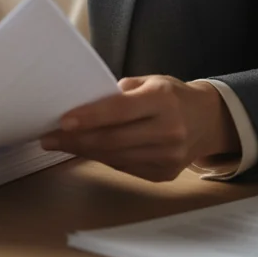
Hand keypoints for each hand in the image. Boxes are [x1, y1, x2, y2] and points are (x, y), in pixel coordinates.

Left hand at [40, 76, 239, 181]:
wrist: (208, 122)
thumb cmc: (172, 95)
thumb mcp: (151, 81)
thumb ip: (121, 92)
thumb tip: (84, 103)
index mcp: (162, 100)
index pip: (120, 110)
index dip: (90, 116)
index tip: (63, 120)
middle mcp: (167, 130)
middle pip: (114, 139)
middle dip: (76, 139)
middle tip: (49, 137)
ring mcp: (168, 157)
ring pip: (116, 157)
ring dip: (83, 151)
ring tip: (59, 144)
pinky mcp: (164, 175)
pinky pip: (125, 167)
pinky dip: (102, 158)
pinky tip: (85, 150)